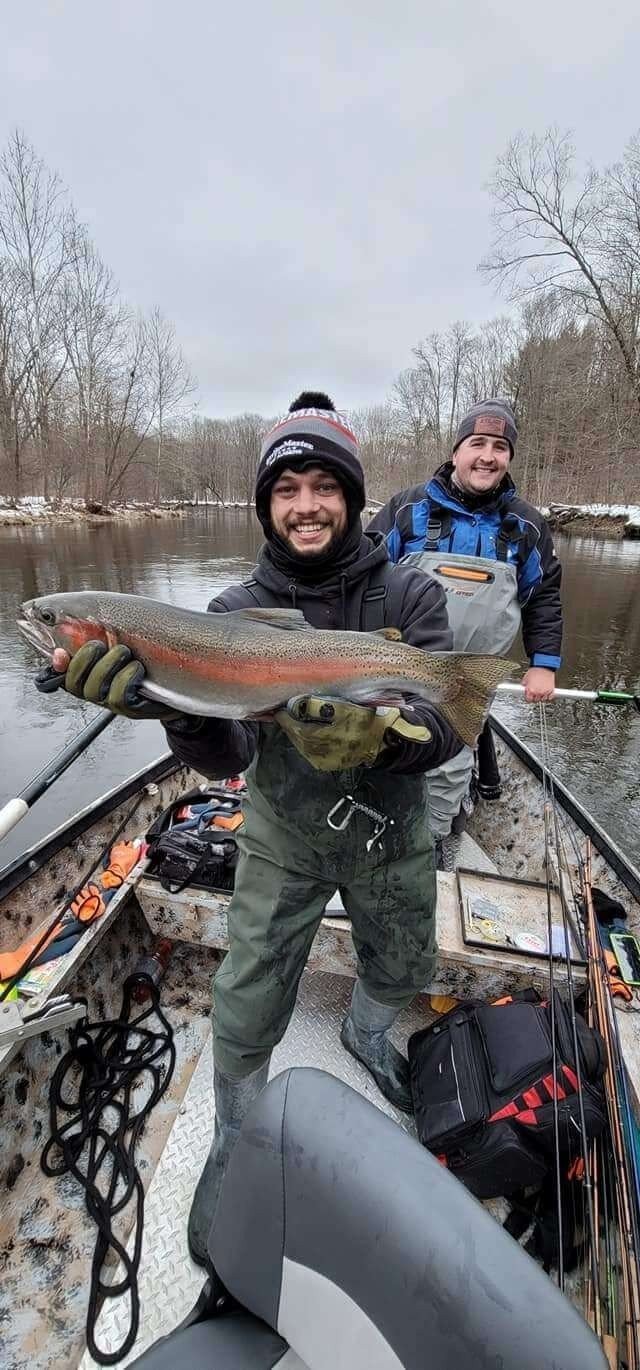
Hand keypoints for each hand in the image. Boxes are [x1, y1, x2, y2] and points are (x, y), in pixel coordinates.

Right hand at [34, 642, 178, 719]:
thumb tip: (73, 619)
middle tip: (101, 644)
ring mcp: (109, 703)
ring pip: (95, 688)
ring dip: (110, 664)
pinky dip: (127, 677)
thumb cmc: (142, 654)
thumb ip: (97, 632)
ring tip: (125, 652)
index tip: (60, 652)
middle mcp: (92, 691)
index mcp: (85, 674)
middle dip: (86, 658)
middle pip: (74, 682)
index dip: (57, 666)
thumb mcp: (119, 639)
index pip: (60, 675)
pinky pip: (118, 696)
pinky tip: (138, 668)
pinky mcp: (128, 710)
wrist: (175, 679)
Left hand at [274, 695, 431, 770]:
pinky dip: (305, 742)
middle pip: (297, 738)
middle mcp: (320, 754)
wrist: (384, 740)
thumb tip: (296, 704)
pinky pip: (310, 753)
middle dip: (290, 725)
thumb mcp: (342, 707)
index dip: (286, 717)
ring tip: (296, 722)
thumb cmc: (365, 720)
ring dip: (297, 734)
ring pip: (302, 746)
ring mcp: (324, 762)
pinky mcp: (328, 765)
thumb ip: (316, 705)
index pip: (295, 727)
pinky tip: (308, 733)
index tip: (280, 708)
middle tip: (287, 713)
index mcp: (323, 738)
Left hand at [522, 666, 555, 702]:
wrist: (544, 666)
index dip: (528, 698)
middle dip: (534, 697)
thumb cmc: (535, 670)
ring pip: (543, 699)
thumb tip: (523, 686)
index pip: (528, 700)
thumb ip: (524, 684)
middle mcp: (538, 692)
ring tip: (540, 693)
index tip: (529, 697)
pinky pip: (550, 697)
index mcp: (530, 690)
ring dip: (541, 697)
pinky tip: (546, 693)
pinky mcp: (551, 690)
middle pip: (536, 700)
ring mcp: (545, 692)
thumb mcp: (526, 677)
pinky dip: (548, 696)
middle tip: (534, 694)